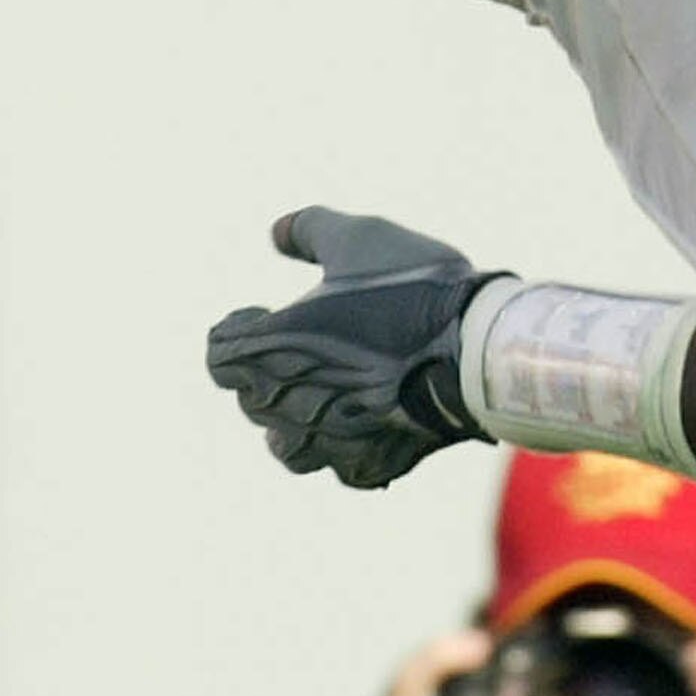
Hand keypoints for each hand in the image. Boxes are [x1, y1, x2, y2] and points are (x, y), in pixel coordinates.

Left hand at [207, 206, 502, 487]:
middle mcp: (288, 403)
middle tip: (307, 347)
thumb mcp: (360, 238)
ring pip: (286, 445)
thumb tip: (275, 233)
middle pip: (252, 397)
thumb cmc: (413, 290)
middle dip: (271, 372)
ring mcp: (329, 441)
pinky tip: (371, 424)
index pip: (219, 352)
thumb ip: (309, 230)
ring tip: (324, 399)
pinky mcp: (370, 464)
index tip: (264, 313)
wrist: (477, 349)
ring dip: (296, 422)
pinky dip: (349, 448)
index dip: (239, 328)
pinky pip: (342, 466)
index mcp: (272, 348)